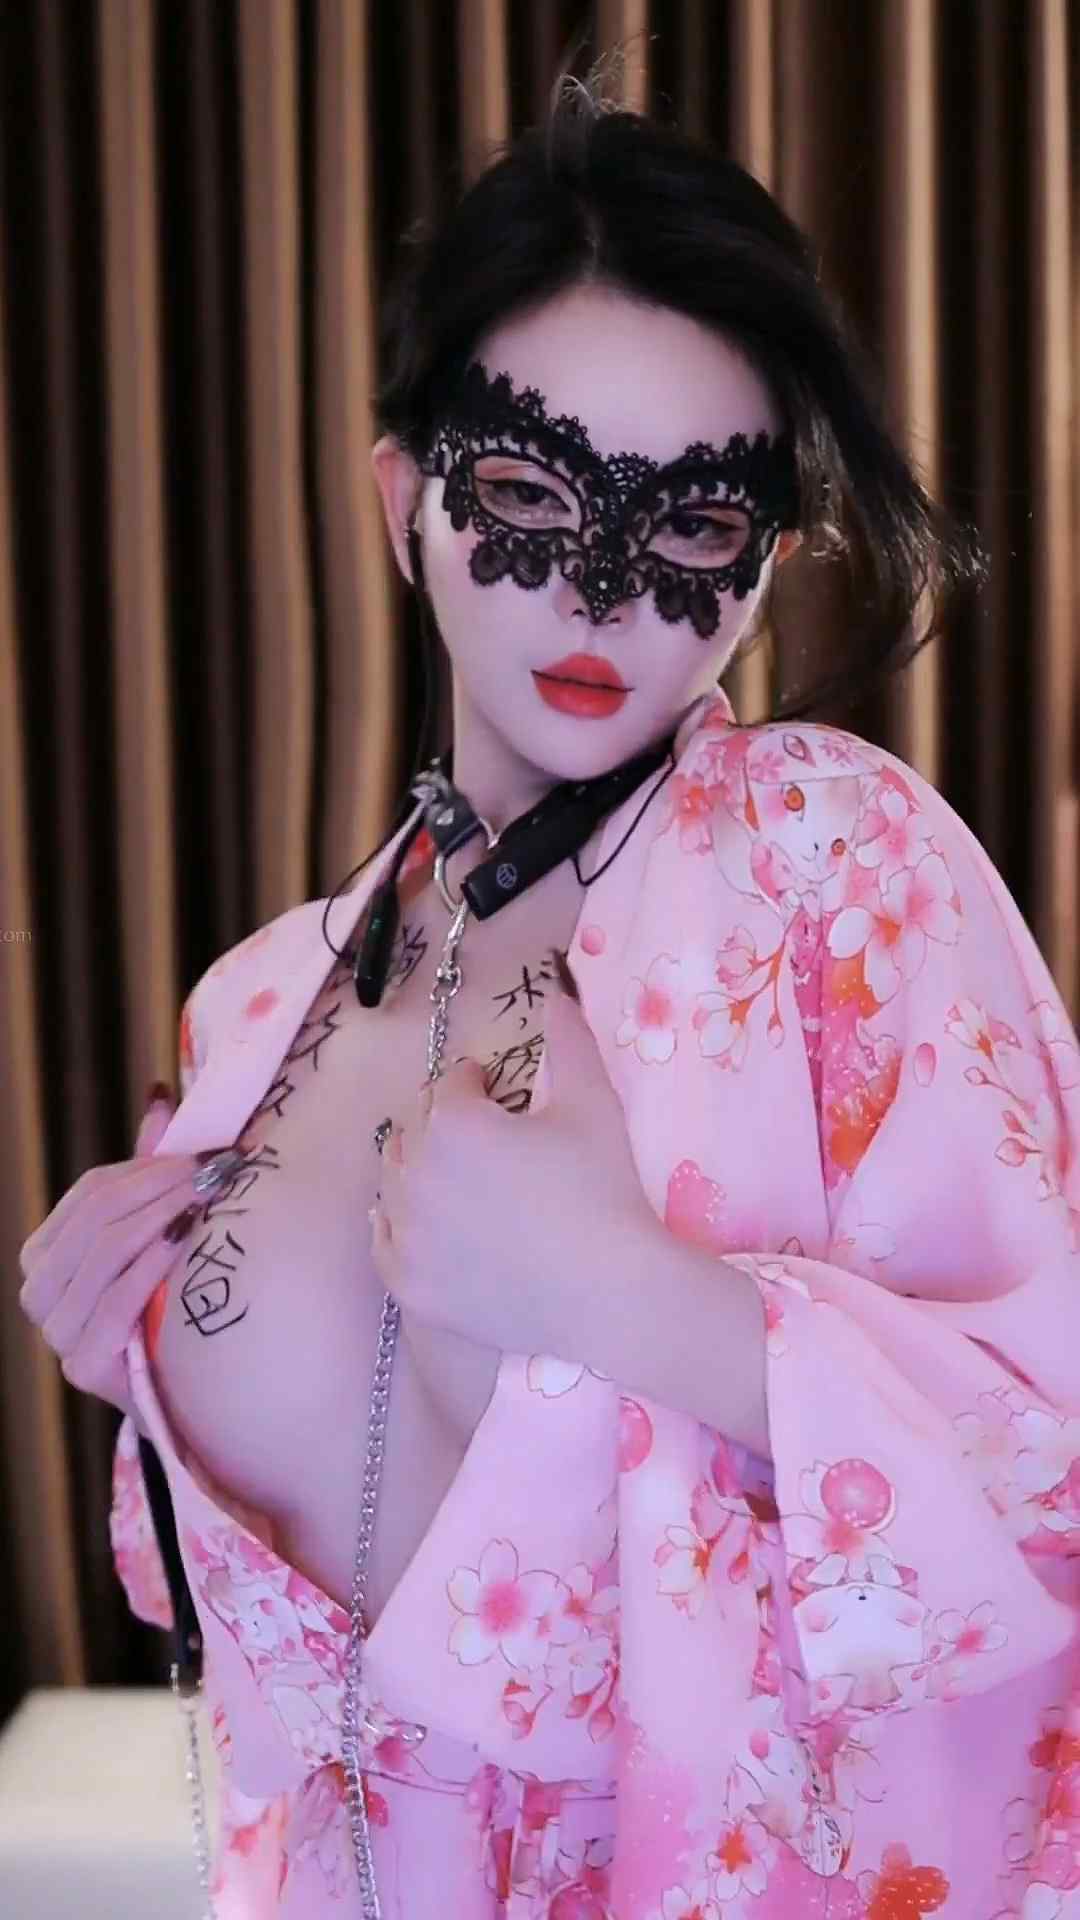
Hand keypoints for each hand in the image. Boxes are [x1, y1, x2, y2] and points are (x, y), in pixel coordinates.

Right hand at [18, 1091, 245, 1416]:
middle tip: (217, 1168)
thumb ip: (150, 1173)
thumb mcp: (155, 1234)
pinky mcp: (81, 1366)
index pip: (92, 1192)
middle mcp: (38, 1292)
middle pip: (99, 1217)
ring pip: (107, 1251)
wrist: (184, 1398)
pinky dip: (155, 1260)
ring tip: (211, 1194)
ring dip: (164, 1213)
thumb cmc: (167, 1307)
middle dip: (162, 1184)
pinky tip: (188, 1237)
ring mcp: (55, 1332)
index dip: (149, 1165)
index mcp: (45, 1254)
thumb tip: (161, 1098)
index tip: (206, 1151)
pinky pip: (119, 1296)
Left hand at [370, 973, 652, 1358]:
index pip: (449, 1083)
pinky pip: (382, 1241)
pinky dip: (396, 1225)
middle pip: (413, 1128)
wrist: (609, 1292)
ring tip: (454, 1177)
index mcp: (453, 1122)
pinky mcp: (408, 1284)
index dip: (476, 1082)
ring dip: (416, 1168)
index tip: (496, 1090)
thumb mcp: (592, 1103)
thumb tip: (558, 986)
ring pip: (390, 1180)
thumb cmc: (603, 1190)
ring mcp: (406, 1233)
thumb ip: (569, 1038)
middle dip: (441, 1122)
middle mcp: (413, 1173)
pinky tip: (421, 1223)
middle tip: (480, 1135)